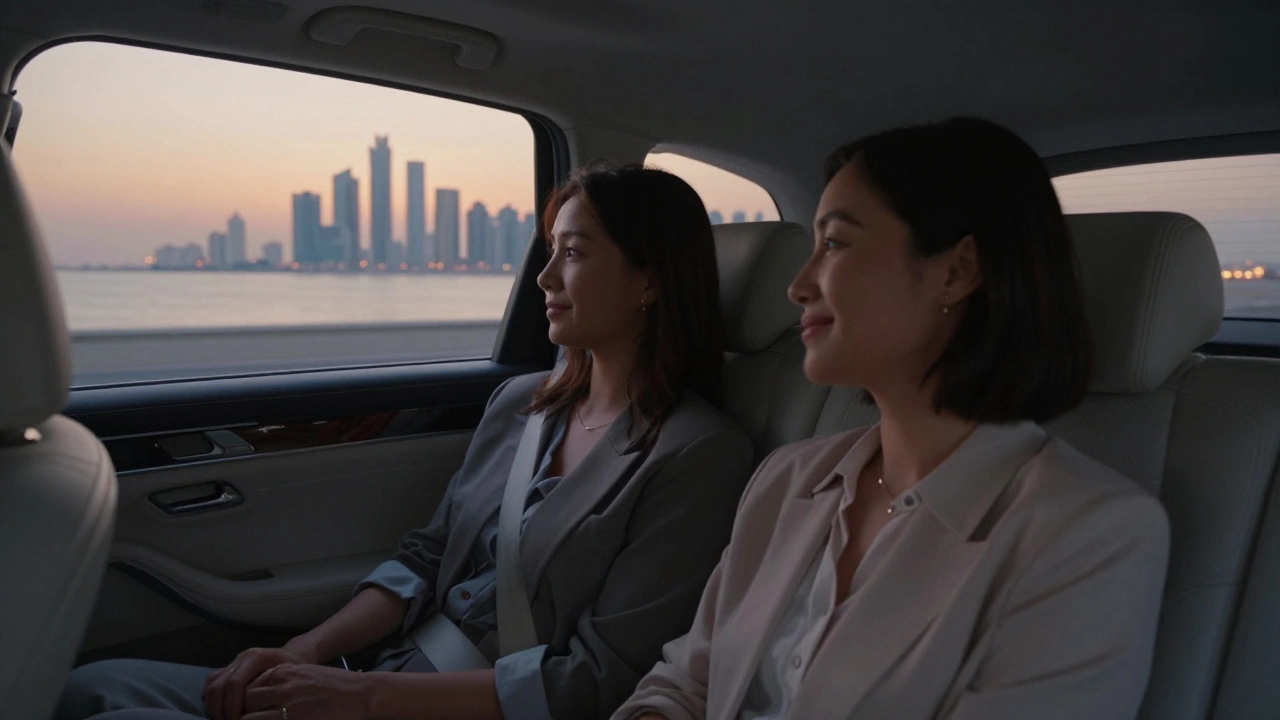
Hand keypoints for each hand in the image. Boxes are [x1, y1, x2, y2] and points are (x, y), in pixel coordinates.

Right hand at [204, 646, 312, 719]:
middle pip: (218, 685)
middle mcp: (242, 658)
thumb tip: (259, 713)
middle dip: (219, 709)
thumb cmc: (296, 669)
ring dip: (213, 706)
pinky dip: (211, 699)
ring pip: (211, 684)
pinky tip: (219, 712)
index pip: (235, 683)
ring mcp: (234, 662)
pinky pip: (211, 682)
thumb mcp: (290, 677)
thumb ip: (273, 691)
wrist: (294, 655)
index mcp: (257, 657)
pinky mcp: (228, 668)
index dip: (231, 705)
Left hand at [241, 664, 374, 719]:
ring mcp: (287, 702)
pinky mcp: (294, 718)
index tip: (238, 713)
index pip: (247, 686)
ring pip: (247, 717)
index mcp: (283, 671)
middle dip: (236, 714)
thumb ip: (283, 683)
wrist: (362, 693)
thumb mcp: (305, 676)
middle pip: (243, 700)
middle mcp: (282, 684)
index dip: (240, 703)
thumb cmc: (337, 687)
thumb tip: (263, 699)